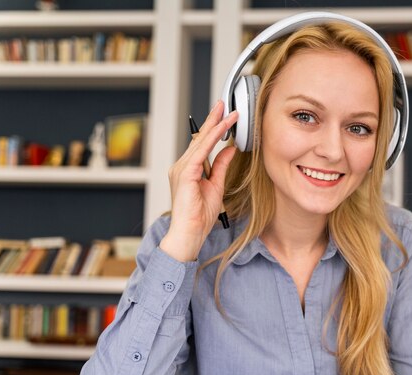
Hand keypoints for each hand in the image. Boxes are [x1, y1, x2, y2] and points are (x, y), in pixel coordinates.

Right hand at [160, 101, 237, 261]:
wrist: (189, 233)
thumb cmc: (200, 216)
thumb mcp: (217, 186)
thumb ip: (221, 166)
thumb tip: (230, 149)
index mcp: (188, 170)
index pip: (201, 144)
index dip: (213, 128)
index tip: (224, 115)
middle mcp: (181, 166)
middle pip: (199, 138)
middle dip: (213, 120)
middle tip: (224, 104)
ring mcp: (181, 169)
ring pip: (200, 142)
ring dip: (215, 126)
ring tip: (228, 112)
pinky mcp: (185, 174)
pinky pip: (200, 151)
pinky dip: (212, 139)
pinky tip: (222, 129)